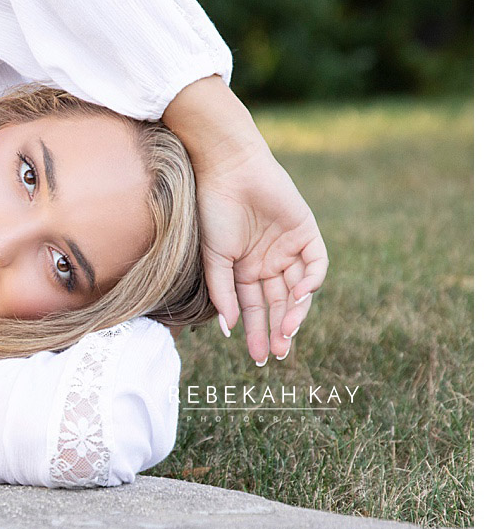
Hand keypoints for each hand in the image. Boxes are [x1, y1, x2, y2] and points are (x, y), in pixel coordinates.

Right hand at [162, 76, 327, 362]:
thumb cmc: (213, 211)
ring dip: (295, 313)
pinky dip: (311, 282)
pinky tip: (299, 296)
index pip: (254, 309)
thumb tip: (229, 328)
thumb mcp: (214, 257)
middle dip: (278, 330)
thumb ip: (223, 292)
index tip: (258, 358)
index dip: (256, 333)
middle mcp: (268, 262)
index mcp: (244, 270)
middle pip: (278, 305)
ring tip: (288, 332)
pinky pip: (316, 265)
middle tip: (277, 354)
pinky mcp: (306, 233)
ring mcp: (289, 248)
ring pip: (298, 291)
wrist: (229, 170)